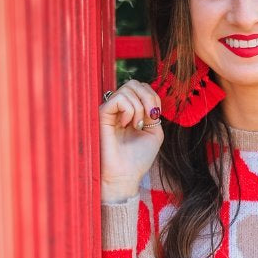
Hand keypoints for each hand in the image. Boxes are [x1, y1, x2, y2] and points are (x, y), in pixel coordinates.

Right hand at [99, 79, 164, 198]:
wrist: (125, 175)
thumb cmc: (138, 158)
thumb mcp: (154, 133)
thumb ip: (154, 112)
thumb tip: (149, 98)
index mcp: (131, 111)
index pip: (142, 87)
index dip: (153, 97)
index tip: (156, 117)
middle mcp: (119, 108)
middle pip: (134, 83)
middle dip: (148, 97)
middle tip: (150, 117)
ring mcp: (110, 110)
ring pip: (127, 88)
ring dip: (139, 107)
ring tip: (136, 125)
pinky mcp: (102, 114)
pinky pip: (118, 98)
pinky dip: (128, 109)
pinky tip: (126, 124)